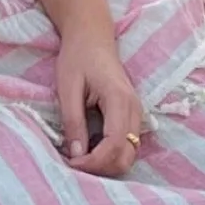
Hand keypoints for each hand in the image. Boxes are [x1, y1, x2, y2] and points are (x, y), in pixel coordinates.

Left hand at [53, 29, 146, 179]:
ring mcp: (136, 113)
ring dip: (106, 163)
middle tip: (75, 162)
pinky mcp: (131, 116)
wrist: (92, 36)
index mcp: (120, 100)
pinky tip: (89, 148)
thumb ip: (73, 122)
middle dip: (101, 168)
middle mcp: (134, 110)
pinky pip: (126, 144)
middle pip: (127, 156)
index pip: (115, 145)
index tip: (71, 162)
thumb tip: (76, 154)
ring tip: (80, 156)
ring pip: (129, 154)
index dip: (94, 162)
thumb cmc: (78, 57)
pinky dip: (110, 154)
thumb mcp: (68, 88)